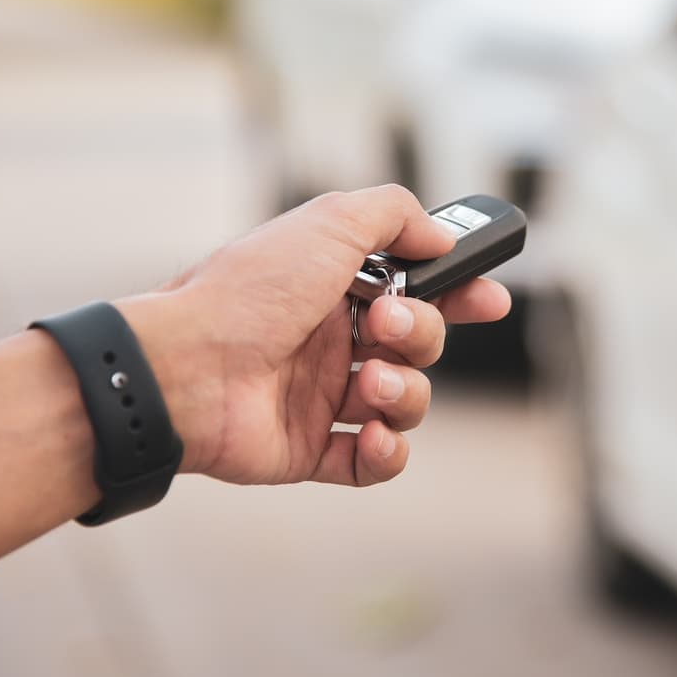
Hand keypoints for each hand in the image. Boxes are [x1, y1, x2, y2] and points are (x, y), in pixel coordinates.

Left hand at [117, 185, 510, 486]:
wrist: (185, 369)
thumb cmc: (249, 292)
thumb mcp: (328, 222)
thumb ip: (394, 215)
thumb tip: (440, 235)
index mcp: (336, 285)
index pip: (418, 288)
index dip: (460, 293)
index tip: (491, 299)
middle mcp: (332, 338)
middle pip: (422, 343)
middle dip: (423, 335)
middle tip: (385, 326)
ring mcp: (322, 396)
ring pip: (406, 402)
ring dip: (406, 392)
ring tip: (368, 385)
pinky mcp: (311, 450)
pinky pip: (374, 462)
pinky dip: (387, 453)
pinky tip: (372, 435)